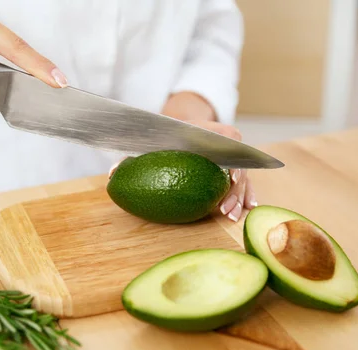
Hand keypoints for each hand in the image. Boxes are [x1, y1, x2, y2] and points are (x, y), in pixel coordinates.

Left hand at [108, 120, 256, 221]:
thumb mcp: (152, 141)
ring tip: (232, 215)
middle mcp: (225, 140)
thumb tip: (111, 174)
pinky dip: (245, 193)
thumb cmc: (165, 134)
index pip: (226, 139)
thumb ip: (133, 156)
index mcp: (208, 129)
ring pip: (243, 175)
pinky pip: (243, 180)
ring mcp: (231, 154)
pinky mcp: (233, 166)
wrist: (181, 125)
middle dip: (234, 189)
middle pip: (237, 164)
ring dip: (240, 196)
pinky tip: (246, 209)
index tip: (228, 178)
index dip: (230, 159)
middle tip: (224, 209)